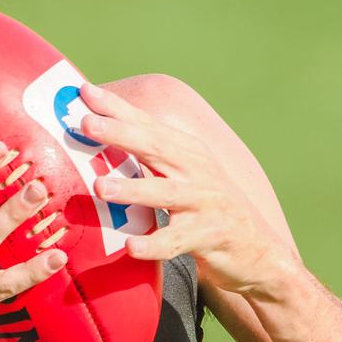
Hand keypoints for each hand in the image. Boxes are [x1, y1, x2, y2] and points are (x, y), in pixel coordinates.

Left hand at [78, 83, 300, 299]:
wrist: (256, 250)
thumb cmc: (204, 205)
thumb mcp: (181, 173)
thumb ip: (147, 154)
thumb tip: (99, 128)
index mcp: (185, 151)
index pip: (147, 123)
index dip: (117, 107)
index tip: (84, 91)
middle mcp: (196, 170)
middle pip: (155, 147)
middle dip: (120, 133)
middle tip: (86, 123)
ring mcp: (204, 203)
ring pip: (165, 193)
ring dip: (131, 189)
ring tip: (99, 187)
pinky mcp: (209, 236)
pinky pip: (176, 241)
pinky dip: (154, 243)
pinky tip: (130, 246)